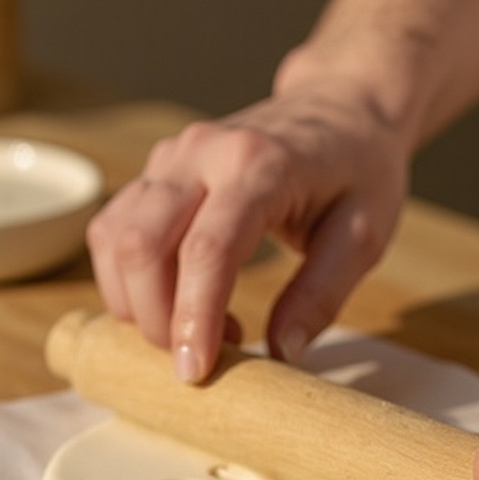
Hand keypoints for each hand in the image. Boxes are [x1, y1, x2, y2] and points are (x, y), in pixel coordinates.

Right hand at [87, 74, 408, 380]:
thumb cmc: (360, 170)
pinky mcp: (157, 170)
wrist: (341, 107)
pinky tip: (177, 300)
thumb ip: (320, 295)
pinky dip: (129, 278)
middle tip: (200, 360)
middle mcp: (202, 152)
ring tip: (199, 328)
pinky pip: (114, 228)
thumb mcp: (364, 235)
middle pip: (141, 245)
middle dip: (155, 320)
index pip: (207, 250)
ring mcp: (171, 156)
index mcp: (260, 165)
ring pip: (115, 238)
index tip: (195, 372)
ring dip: (138, 302)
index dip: (193, 318)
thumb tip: (280, 354)